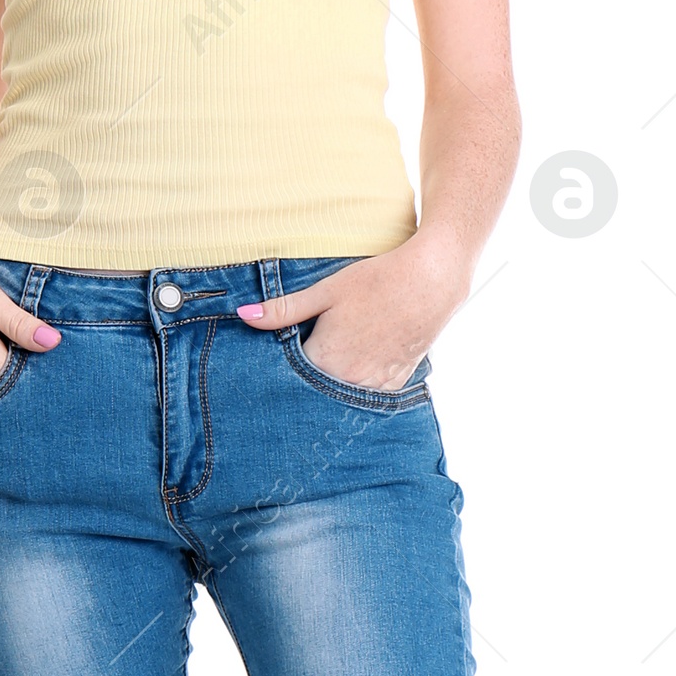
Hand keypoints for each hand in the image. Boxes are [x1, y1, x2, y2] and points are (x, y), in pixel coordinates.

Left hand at [235, 237, 469, 389]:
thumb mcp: (326, 291)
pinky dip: (359, 384)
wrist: (432, 280)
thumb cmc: (377, 280)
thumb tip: (243, 315)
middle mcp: (350, 380)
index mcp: (326, 359)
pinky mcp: (396, 382)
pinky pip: (369, 394)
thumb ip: (283, 310)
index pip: (290, 378)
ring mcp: (376, 384)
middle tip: (305, 362)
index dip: (281, 369)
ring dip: (334, 384)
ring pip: (343, 395)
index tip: (279, 361)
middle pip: (316, 391)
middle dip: (305, 381)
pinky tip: (357, 365)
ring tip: (334, 360)